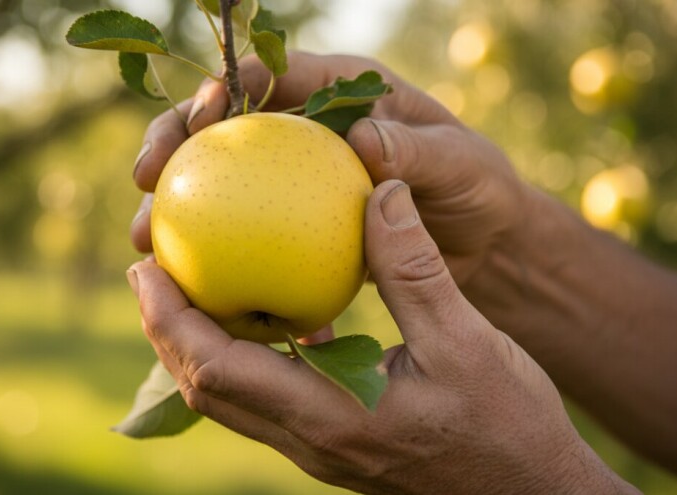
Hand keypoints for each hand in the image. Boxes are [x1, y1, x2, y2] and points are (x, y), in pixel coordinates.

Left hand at [128, 180, 634, 494]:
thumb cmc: (508, 423)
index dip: (169, 319)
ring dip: (196, 346)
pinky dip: (242, 357)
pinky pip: (264, 400)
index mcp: (331, 417)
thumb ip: (414, 267)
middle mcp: (310, 441)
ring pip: (229, 399)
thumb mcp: (466, 339)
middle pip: (204, 389)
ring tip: (190, 288)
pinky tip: (264, 318)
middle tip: (149, 269)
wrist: (531, 492)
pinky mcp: (333, 444)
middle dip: (164, 330)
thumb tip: (379, 190)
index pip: (216, 370)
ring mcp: (318, 449)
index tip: (145, 266)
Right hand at [130, 52, 527, 286]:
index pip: (273, 75)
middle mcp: (309, 129)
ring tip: (145, 241)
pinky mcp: (294, 223)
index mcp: (343, 91)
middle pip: (227, 127)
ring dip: (179, 208)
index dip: (226, 88)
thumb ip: (416, 153)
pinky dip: (220, 257)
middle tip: (144, 178)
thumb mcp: (461, 165)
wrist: (484, 242)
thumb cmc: (477, 189)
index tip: (199, 120)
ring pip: (223, 184)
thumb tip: (362, 141)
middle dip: (175, 143)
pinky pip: (246, 235)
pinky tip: (195, 289)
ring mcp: (296, 179)